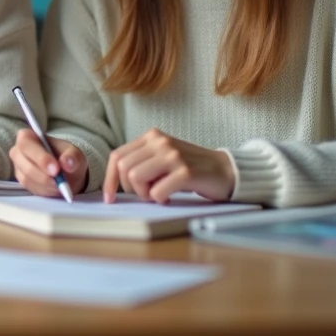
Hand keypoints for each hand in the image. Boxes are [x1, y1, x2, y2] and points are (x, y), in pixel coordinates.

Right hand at [8, 129, 87, 197]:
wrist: (67, 172)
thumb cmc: (66, 157)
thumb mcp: (74, 153)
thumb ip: (72, 156)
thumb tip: (67, 163)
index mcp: (27, 137)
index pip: (27, 144)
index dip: (40, 157)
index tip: (56, 169)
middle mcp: (18, 152)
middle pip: (25, 164)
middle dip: (43, 175)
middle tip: (59, 181)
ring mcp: (18, 168)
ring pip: (27, 178)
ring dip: (46, 184)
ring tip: (60, 185)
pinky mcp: (22, 182)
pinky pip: (30, 188)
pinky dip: (45, 190)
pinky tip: (55, 188)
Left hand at [104, 128, 234, 203]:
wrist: (225, 170)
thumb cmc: (189, 168)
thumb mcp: (162, 158)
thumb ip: (141, 162)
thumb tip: (113, 184)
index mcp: (151, 136)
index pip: (117, 156)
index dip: (109, 179)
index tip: (109, 198)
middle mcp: (160, 141)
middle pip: (124, 169)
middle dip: (130, 189)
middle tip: (147, 194)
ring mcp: (173, 155)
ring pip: (135, 178)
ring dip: (145, 194)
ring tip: (160, 194)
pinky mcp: (185, 172)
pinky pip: (156, 192)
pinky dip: (160, 200)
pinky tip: (172, 196)